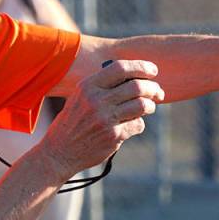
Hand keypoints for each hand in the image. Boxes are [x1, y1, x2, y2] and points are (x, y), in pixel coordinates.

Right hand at [37, 60, 164, 179]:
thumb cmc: (73, 122)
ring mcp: (105, 119)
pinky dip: (139, 123)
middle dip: (153, 88)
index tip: (153, 70)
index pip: (120, 68)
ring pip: (142, 105)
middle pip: (137, 86)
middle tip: (158, 92)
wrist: (59, 152)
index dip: (141, 66)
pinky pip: (138, 124)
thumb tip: (137, 78)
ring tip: (149, 107)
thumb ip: (103, 87)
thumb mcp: (80, 98)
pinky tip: (133, 125)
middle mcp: (96, 100)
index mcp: (87, 86)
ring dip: (151, 105)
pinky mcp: (113, 136)